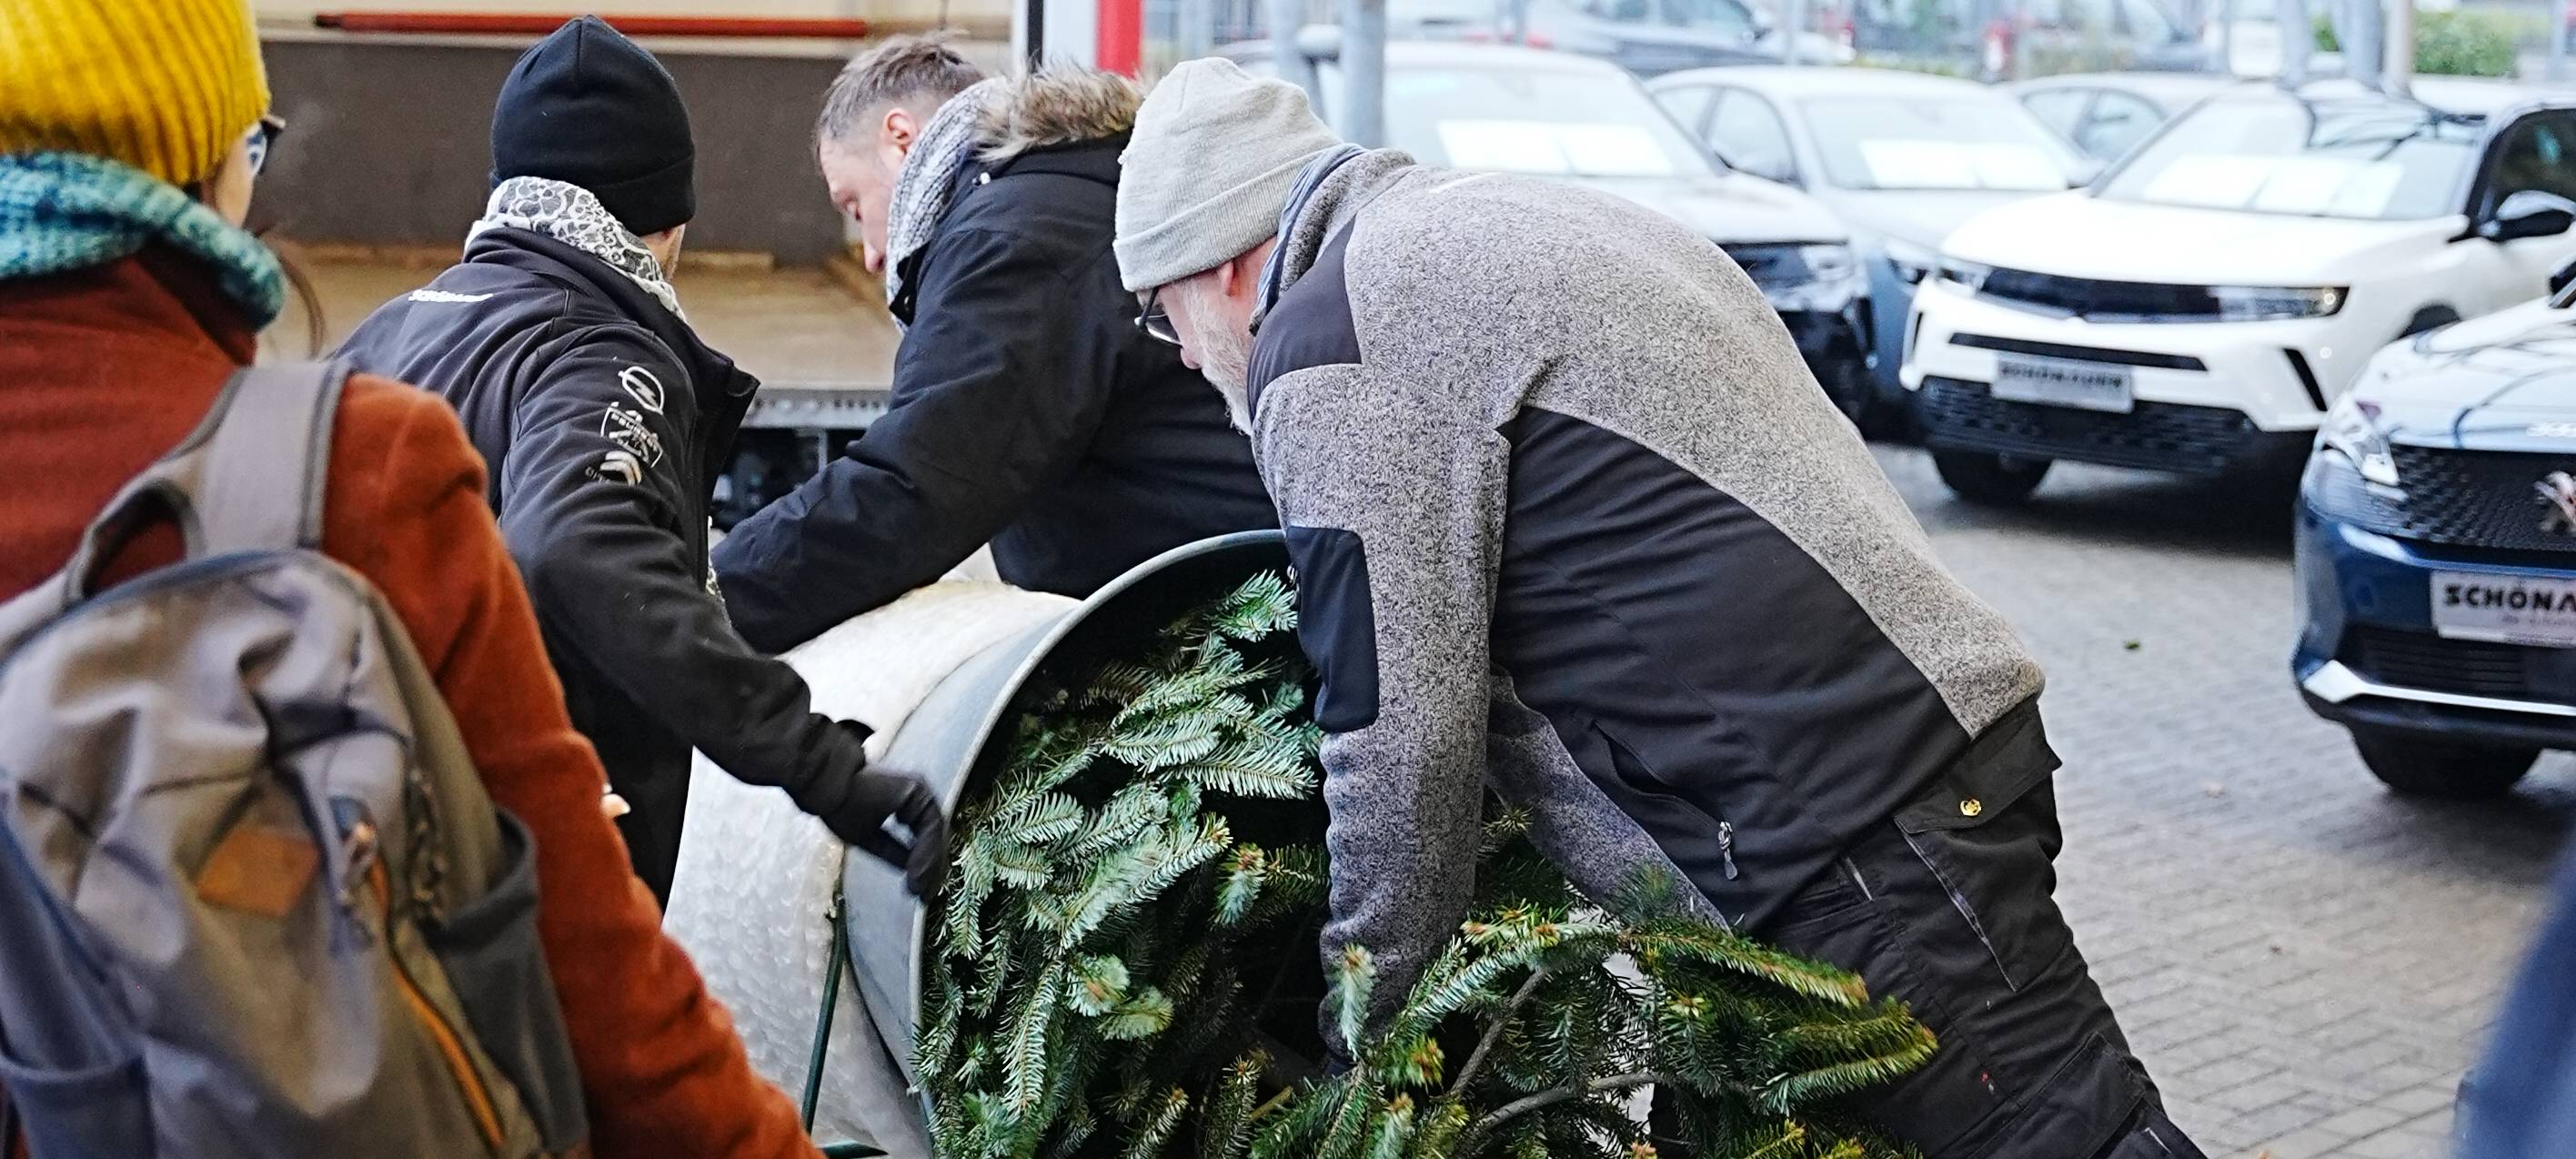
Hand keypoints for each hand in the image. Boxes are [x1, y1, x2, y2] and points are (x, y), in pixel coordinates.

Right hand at [793, 728, 951, 896]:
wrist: (828, 788)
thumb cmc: (841, 807)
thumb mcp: (869, 838)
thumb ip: (893, 851)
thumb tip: (913, 872)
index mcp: (906, 803)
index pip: (923, 838)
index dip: (923, 865)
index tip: (920, 891)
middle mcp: (917, 795)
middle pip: (933, 836)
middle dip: (930, 868)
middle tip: (925, 895)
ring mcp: (919, 791)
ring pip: (934, 833)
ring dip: (928, 863)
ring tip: (919, 888)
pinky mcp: (917, 790)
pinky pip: (929, 826)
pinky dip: (925, 851)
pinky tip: (916, 872)